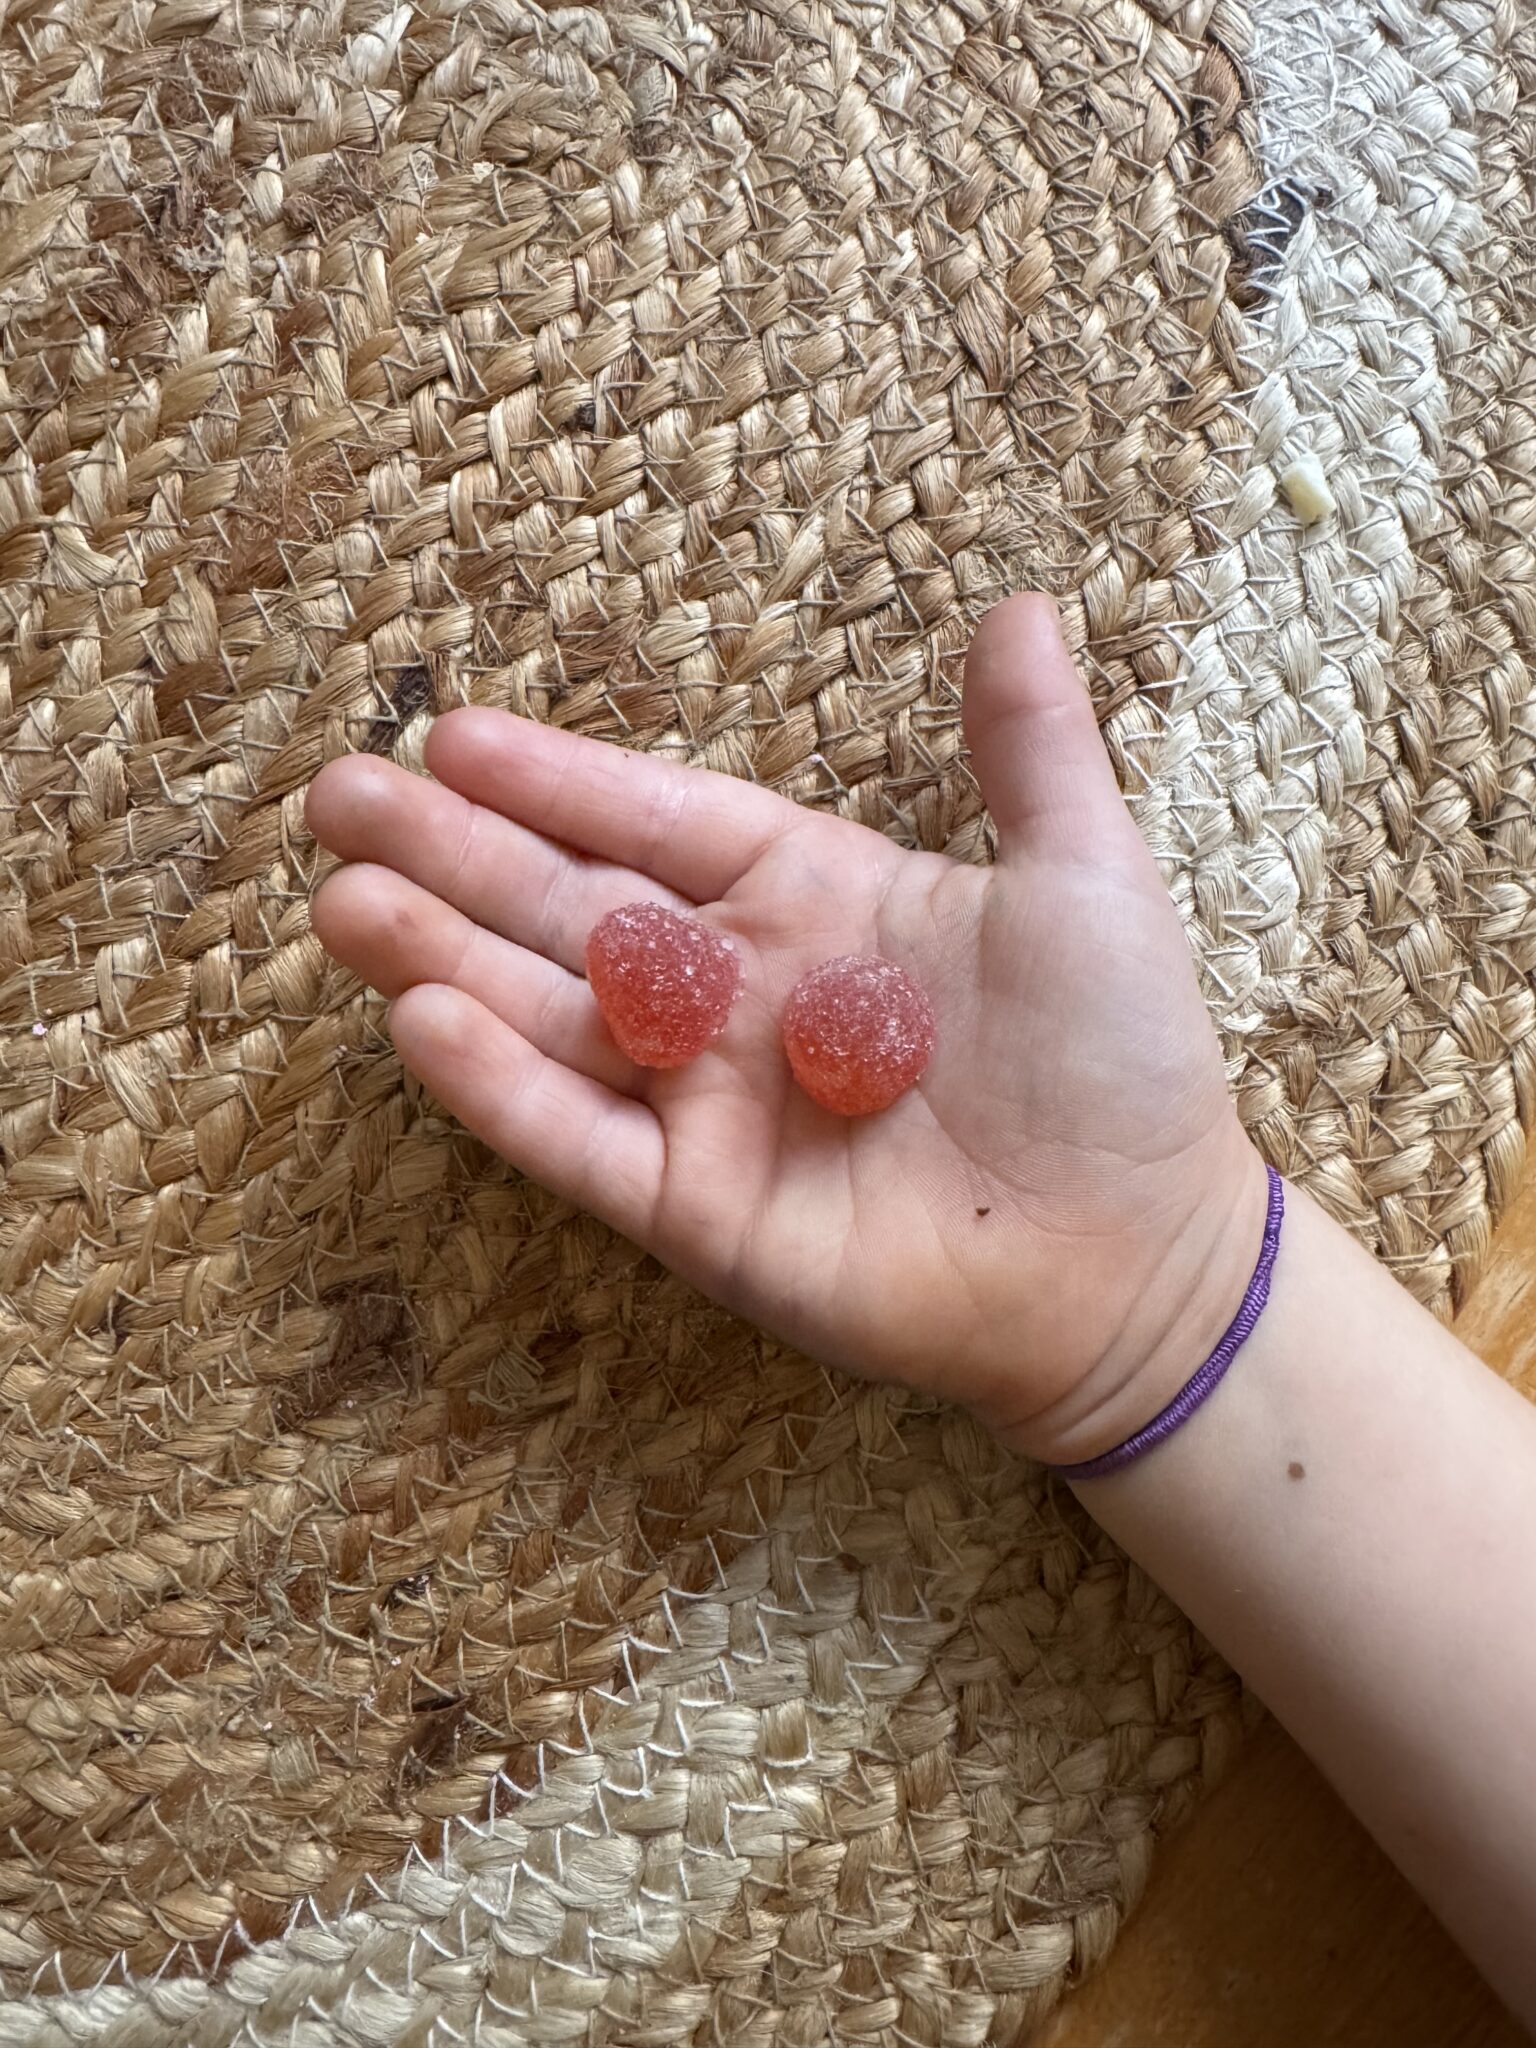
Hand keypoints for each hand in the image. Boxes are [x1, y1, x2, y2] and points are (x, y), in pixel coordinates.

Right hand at [305, 596, 1266, 1461]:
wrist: (1142, 1259)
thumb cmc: (1124, 1066)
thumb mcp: (1085, 880)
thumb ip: (1030, 750)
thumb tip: (1017, 604)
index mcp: (816, 900)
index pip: (659, 822)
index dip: (561, 778)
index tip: (456, 730)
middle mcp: (740, 995)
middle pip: (569, 906)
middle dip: (454, 851)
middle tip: (340, 791)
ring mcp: (710, 1107)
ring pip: (549, 1017)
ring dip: (442, 956)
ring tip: (339, 896)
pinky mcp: (699, 1213)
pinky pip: (581, 1142)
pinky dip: (501, 1088)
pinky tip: (418, 1021)